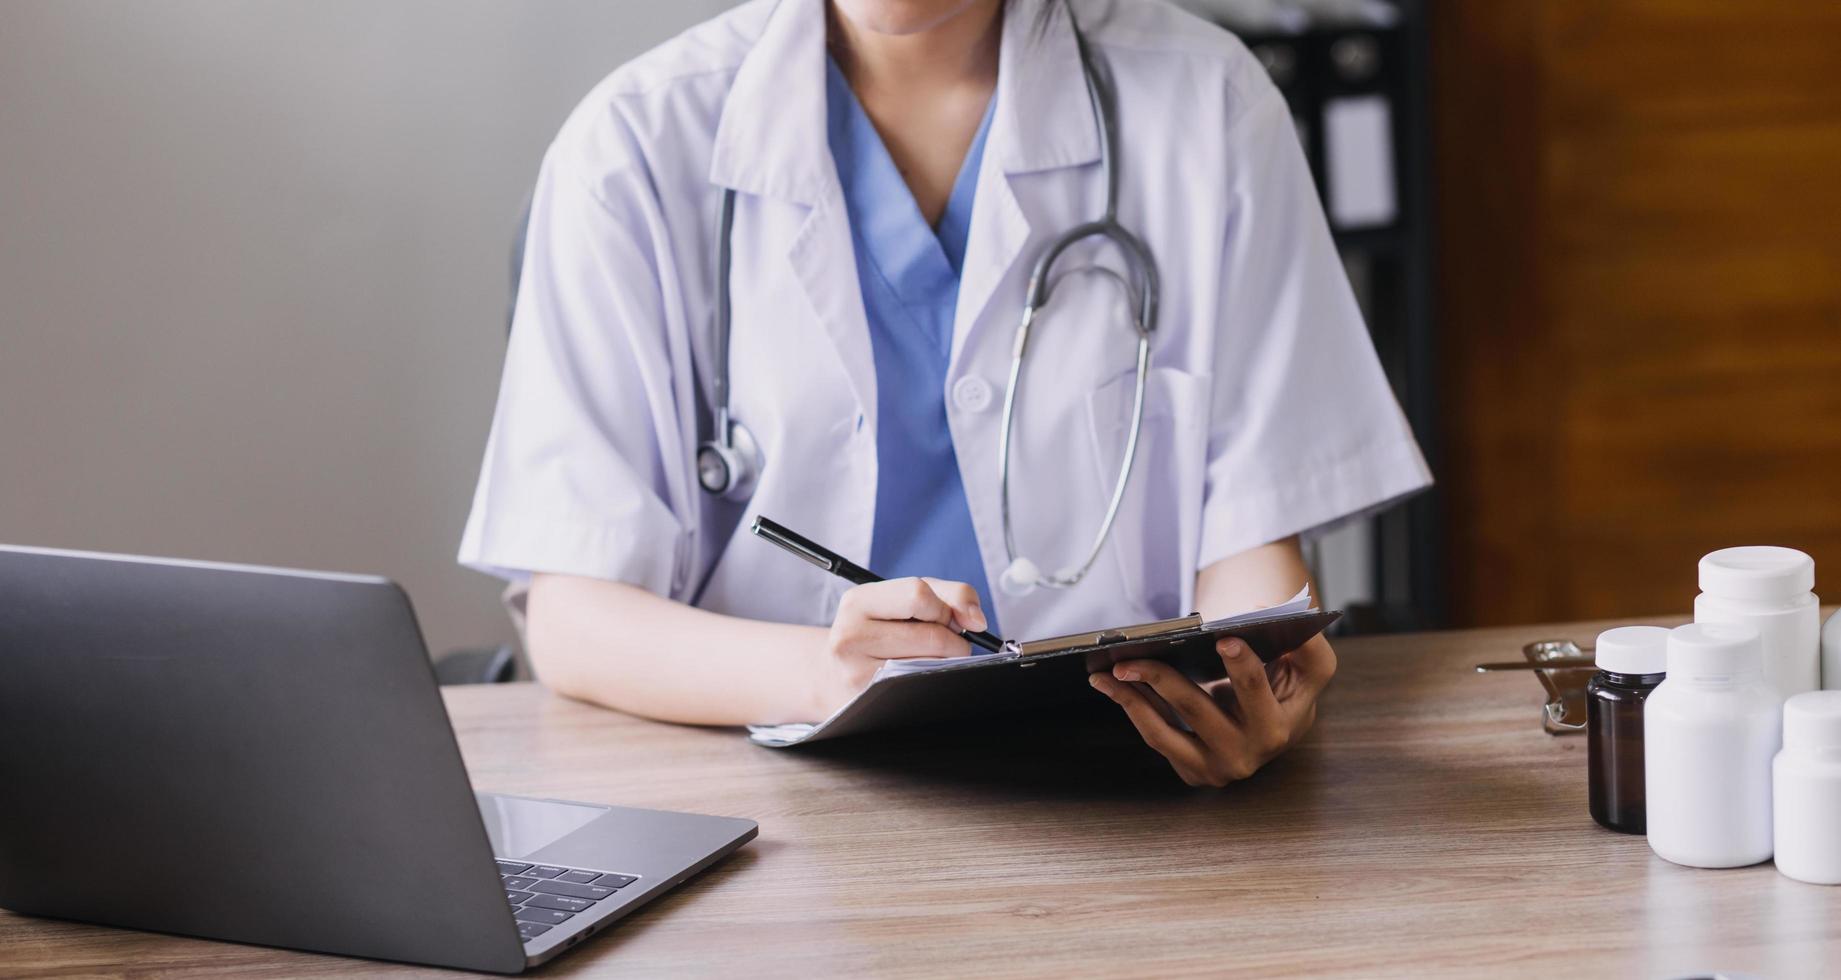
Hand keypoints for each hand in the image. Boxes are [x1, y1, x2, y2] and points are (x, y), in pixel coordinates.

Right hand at [814, 577, 986, 715]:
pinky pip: (922, 686)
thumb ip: (950, 595)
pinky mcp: (869, 700)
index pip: (918, 594)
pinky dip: (933, 679)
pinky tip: (920, 676)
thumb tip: (977, 620)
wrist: (837, 675)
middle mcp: (849, 635)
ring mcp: (855, 672)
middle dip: (954, 640)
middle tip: (946, 644)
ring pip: (933, 664)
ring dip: (947, 662)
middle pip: (933, 635)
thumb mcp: (907, 600)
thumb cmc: (883, 631)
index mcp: (858, 601)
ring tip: (929, 659)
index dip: (945, 608)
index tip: (948, 619)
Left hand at [1088, 634, 1335, 786]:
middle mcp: (1247, 754)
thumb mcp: (1310, 666)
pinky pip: (1157, 739)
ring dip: (1131, 698)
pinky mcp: (1193, 771)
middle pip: (1197, 710)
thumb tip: (1259, 611)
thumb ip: (1305, 640)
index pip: (1257, 691)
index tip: (1223, 638)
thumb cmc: (1289, 688)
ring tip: (1106, 672)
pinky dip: (1134, 709)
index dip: (1242, 665)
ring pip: (1164, 732)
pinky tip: (1114, 686)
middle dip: (1161, 679)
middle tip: (1130, 657)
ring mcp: (1217, 768)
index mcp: (1279, 726)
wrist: (1276, 726)